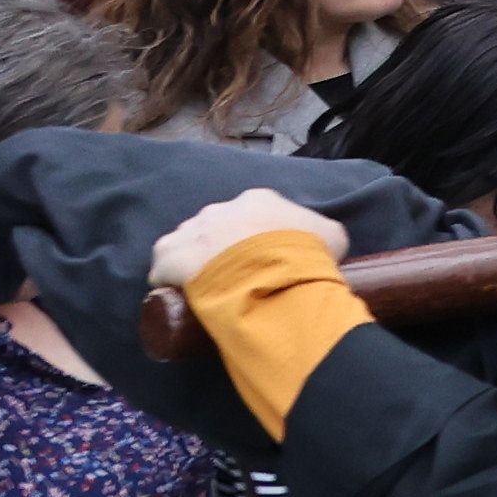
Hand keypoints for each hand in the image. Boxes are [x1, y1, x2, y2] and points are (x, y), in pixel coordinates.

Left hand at [148, 188, 345, 295]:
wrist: (268, 273)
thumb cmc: (304, 254)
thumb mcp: (333, 237)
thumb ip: (325, 234)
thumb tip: (325, 243)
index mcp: (257, 200)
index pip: (254, 215)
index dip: (259, 238)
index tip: (265, 260)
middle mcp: (220, 208)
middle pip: (218, 227)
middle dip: (225, 248)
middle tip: (239, 277)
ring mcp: (190, 230)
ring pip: (188, 244)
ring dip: (196, 262)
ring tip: (210, 288)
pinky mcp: (167, 254)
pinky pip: (163, 267)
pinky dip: (169, 280)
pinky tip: (182, 296)